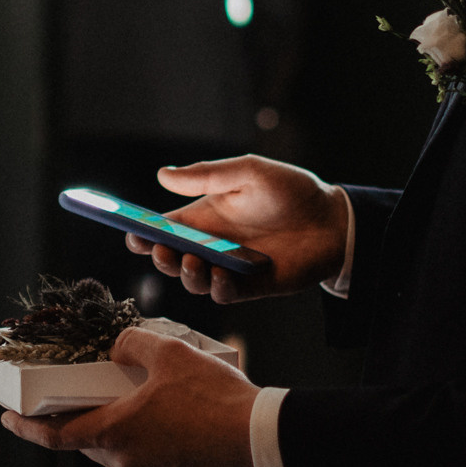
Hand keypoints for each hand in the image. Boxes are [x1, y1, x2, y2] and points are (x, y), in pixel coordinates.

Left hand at [0, 328, 257, 466]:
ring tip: (155, 399)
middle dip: (90, 417)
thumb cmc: (213, 397)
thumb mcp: (169, 352)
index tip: (7, 419)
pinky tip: (182, 421)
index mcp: (114, 434)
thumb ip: (132, 344)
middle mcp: (127, 464)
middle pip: (93, 441)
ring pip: (127, 451)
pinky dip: (158, 442)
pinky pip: (156, 462)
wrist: (261, 441)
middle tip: (97, 392)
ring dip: (130, 428)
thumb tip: (118, 347)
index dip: (26, 428)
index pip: (55, 436)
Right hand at [130, 155, 345, 302]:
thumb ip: (207, 175)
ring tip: (192, 261)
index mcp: (204, 216)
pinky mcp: (251, 287)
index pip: (163, 228)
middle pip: (170, 258)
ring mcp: (229, 268)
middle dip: (159, 256)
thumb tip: (163, 174)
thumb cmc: (291, 191)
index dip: (142, 232)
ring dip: (185, 275)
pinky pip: (224, 295)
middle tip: (163, 249)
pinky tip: (222, 275)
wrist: (334, 220)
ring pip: (192, 281)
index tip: (131, 232)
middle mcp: (211, 244)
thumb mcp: (249, 171)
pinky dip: (217, 288)